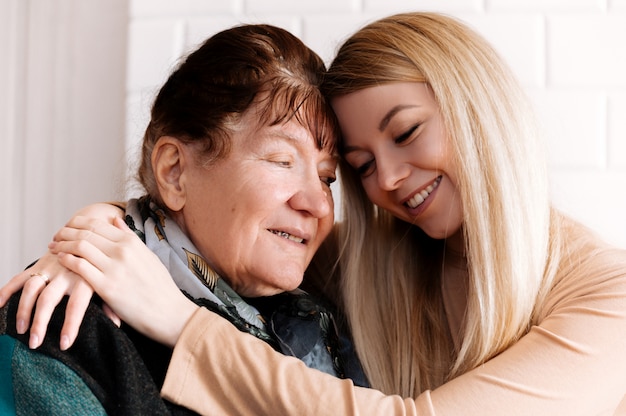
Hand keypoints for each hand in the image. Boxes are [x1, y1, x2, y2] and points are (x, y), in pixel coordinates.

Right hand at [0, 252, 109, 349]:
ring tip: (19, 330)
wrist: (91, 231)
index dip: (71, 324)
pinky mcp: (39, 265)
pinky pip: (19, 278)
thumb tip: (117, 324)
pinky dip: (6, 290)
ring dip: (22, 309)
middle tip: (35, 343)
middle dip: (40, 321)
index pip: (77, 305)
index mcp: (86, 278)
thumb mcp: (109, 280)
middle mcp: (66, 273)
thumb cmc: (102, 264)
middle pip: (48, 299)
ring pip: (31, 289)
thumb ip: (110, 301)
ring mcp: (50, 268)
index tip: (65, 343)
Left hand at [53, 216, 197, 347]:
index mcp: (133, 242)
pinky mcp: (106, 286)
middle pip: (86, 232)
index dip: (78, 223)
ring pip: (80, 246)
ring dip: (63, 244)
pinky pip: (80, 267)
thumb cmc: (161, 287)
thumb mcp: (148, 255)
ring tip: (53, 247)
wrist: (169, 312)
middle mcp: (123, 250)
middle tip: (56, 235)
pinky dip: (67, 260)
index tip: (69, 226)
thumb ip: (130, 237)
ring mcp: (114, 268)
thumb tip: (115, 220)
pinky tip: (60, 260)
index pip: (98, 224)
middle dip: (66, 232)